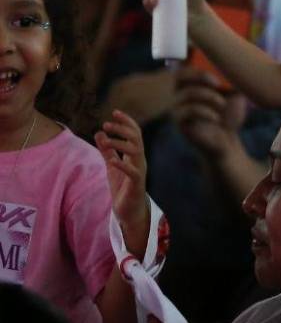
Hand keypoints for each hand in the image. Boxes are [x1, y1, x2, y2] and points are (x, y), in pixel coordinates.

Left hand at [96, 110, 149, 253]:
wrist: (128, 210)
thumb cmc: (122, 187)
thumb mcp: (111, 165)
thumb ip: (106, 150)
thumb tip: (98, 133)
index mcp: (135, 155)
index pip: (135, 133)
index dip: (126, 121)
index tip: (115, 111)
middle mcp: (140, 160)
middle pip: (136, 138)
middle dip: (123, 129)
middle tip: (106, 124)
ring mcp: (139, 171)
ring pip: (136, 151)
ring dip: (120, 143)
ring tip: (105, 139)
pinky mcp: (136, 184)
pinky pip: (133, 172)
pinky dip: (122, 164)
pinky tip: (112, 160)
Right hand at [172, 67, 247, 160]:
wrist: (227, 140)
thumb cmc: (229, 114)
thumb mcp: (234, 93)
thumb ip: (230, 77)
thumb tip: (235, 58)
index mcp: (191, 83)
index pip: (184, 65)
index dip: (192, 59)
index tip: (210, 60)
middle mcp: (180, 93)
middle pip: (180, 75)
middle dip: (200, 76)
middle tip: (217, 83)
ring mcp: (177, 107)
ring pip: (187, 93)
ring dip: (209, 97)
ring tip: (222, 105)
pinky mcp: (179, 123)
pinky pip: (187, 111)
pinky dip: (205, 112)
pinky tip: (216, 118)